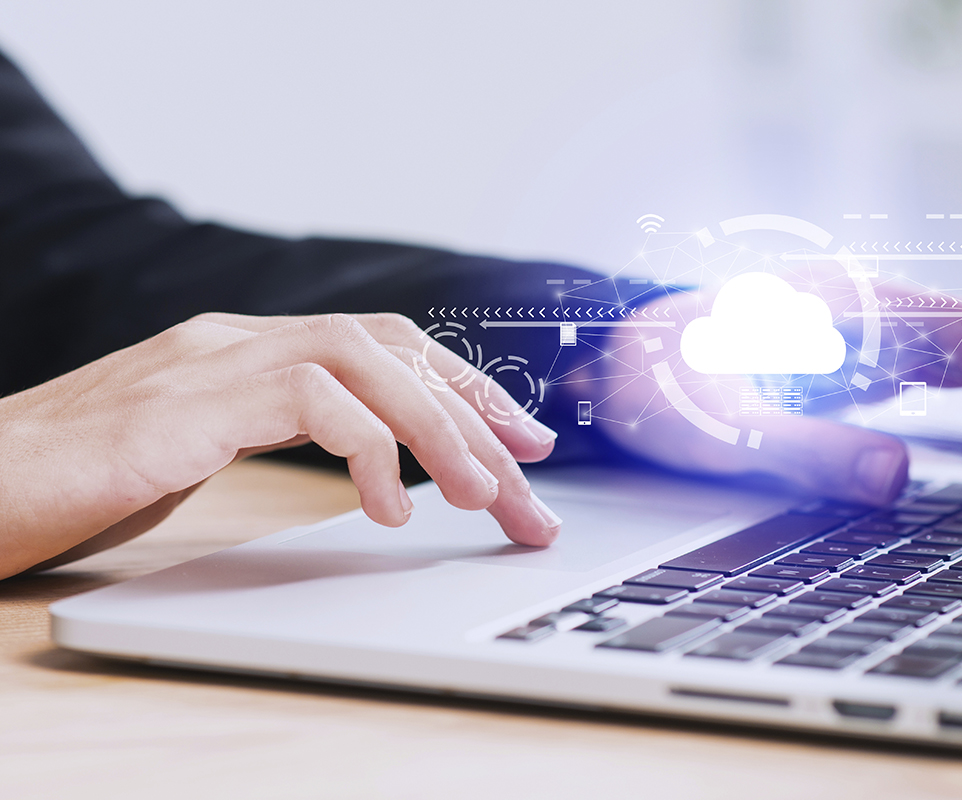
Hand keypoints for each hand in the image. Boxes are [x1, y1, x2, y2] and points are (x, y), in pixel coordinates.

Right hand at [0, 313, 560, 578]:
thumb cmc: (75, 483)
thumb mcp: (201, 455)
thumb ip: (278, 439)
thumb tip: (379, 467)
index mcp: (246, 349)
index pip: (384, 346)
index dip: (462, 388)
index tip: (521, 440)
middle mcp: (236, 339)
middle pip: (393, 350)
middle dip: (476, 416)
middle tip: (530, 485)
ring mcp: (209, 360)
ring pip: (366, 362)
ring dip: (440, 431)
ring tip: (484, 497)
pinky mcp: (184, 402)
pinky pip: (310, 400)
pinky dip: (367, 448)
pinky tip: (388, 507)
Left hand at [582, 281, 961, 506]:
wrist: (609, 365)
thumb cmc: (651, 383)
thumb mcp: (715, 425)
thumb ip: (801, 447)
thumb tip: (898, 475)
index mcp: (834, 306)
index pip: (960, 334)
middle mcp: (858, 308)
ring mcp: (858, 331)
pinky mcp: (851, 359)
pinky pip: (940, 375)